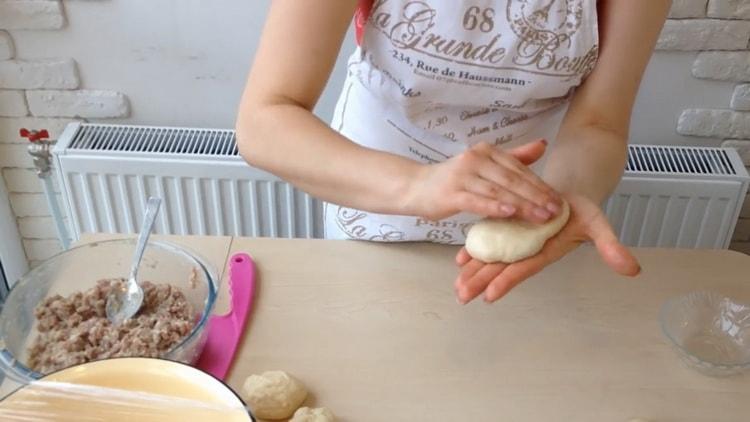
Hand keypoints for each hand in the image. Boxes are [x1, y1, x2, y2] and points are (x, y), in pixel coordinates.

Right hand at [406, 140, 562, 222]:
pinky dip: (494, 207)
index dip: (540, 184)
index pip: (518, 168)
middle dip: (536, 196)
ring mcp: (462, 176)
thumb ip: (514, 157)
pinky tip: (509, 213)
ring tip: (541, 216)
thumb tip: (543, 144)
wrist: (416, 187)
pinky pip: (477, 201)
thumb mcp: (484, 165)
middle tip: (555, 211)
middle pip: (511, 179)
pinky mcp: (451, 193)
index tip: (558, 200)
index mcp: (486, 151)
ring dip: (522, 205)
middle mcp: (475, 159)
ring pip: (498, 191)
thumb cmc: (453, 180)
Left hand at [454, 193, 640, 303]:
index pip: (524, 268)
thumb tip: (632, 270)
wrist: (572, 191)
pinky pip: (489, 241)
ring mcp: (517, 240)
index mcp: (545, 250)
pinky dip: (475, 250)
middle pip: (502, 268)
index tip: (490, 295)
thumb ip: (610, 246)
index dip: (507, 280)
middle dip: (482, 282)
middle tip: (462, 296)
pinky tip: (459, 259)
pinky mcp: (508, 228)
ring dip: (474, 271)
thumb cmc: (584, 209)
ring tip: (457, 287)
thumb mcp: (598, 224)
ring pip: (492, 258)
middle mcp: (528, 249)